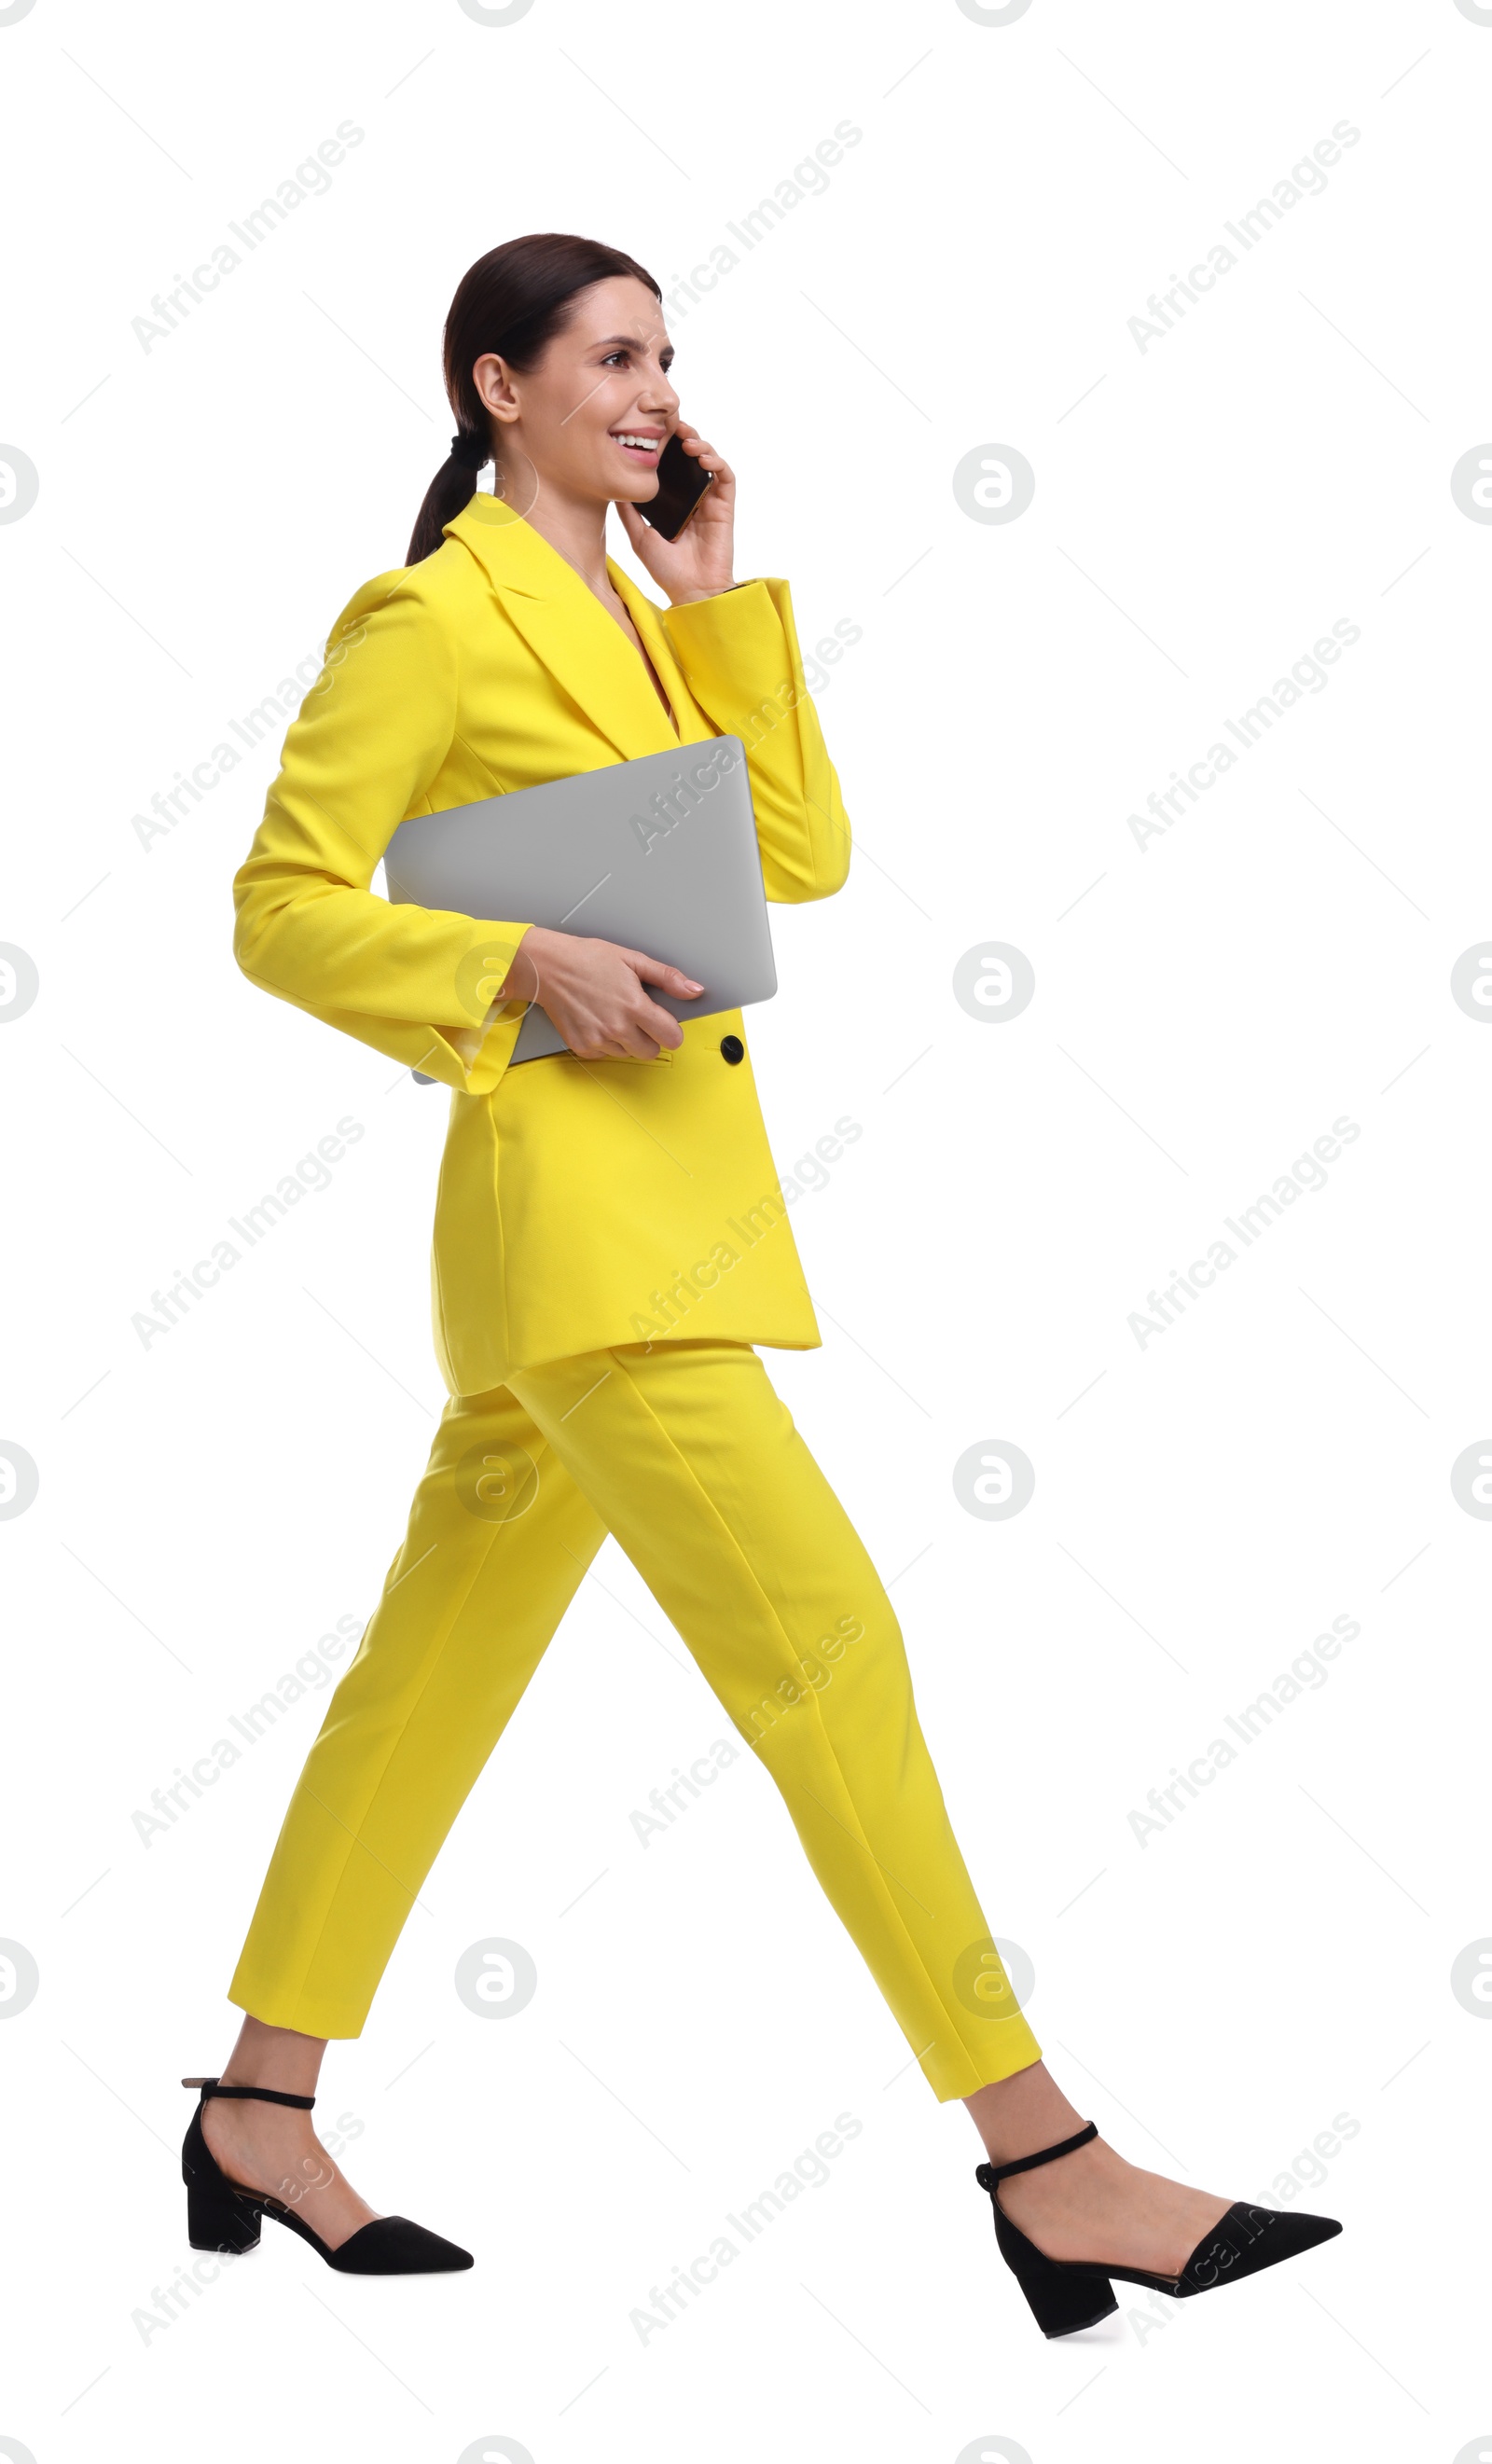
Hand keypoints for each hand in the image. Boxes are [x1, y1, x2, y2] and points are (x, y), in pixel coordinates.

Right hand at [499, 925, 702, 1059]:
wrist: (548, 967)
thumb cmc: (588, 959)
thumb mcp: (632, 959)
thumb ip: (667, 977)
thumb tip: (694, 990)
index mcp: (634, 1006)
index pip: (671, 1038)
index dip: (671, 1030)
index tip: (663, 1022)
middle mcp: (617, 1027)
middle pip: (651, 1051)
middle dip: (649, 1037)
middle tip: (636, 1016)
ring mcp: (598, 1040)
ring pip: (628, 1053)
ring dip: (626, 1040)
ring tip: (612, 1014)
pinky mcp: (582, 1047)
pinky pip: (605, 1055)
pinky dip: (605, 1043)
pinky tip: (597, 1021)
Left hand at [613, 422, 735, 604]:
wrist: (691, 592)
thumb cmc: (668, 570)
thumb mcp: (639, 536)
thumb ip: (629, 512)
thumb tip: (612, 488)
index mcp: (674, 502)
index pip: (671, 466)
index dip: (665, 447)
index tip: (652, 433)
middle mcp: (693, 498)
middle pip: (691, 457)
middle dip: (683, 437)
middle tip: (671, 426)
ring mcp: (710, 501)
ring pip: (709, 461)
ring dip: (700, 444)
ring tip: (686, 439)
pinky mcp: (725, 507)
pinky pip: (726, 477)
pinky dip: (716, 462)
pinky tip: (702, 457)